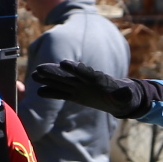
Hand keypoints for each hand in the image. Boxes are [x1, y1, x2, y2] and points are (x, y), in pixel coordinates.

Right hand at [33, 58, 152, 118]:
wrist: (118, 98)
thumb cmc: (124, 96)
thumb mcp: (126, 96)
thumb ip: (125, 94)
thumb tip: (127, 93)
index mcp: (97, 79)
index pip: (85, 72)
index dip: (75, 68)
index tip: (64, 63)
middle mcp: (85, 81)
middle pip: (68, 75)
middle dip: (55, 71)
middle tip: (40, 68)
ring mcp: (78, 87)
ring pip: (61, 82)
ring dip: (48, 78)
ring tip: (34, 74)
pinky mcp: (74, 95)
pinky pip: (61, 93)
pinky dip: (51, 92)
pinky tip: (38, 91)